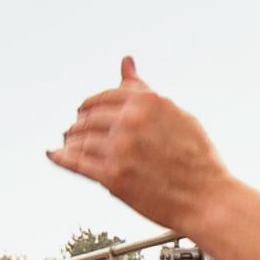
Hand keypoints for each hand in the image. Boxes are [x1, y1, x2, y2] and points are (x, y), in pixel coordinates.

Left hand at [48, 57, 233, 232]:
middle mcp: (131, 120)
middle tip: (73, 131)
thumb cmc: (196, 156)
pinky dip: (60, 158)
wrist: (206, 198)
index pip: (104, 96)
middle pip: (88, 117)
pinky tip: (53, 155)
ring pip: (79, 139)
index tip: (84, 112)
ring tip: (68, 144)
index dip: (90, 105)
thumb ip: (143, 89)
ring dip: (70, 141)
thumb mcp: (175, 114)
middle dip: (78, 124)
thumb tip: (125, 61)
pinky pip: (75, 162)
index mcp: (148, 101)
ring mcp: (120, 148)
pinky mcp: (112, 175)